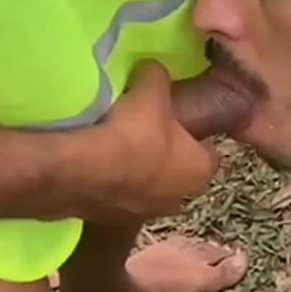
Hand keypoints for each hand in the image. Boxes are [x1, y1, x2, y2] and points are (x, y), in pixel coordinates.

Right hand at [77, 61, 218, 222]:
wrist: (82, 172)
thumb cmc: (134, 134)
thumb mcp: (151, 92)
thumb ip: (158, 78)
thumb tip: (154, 70)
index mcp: (201, 172)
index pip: (209, 152)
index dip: (194, 135)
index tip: (179, 120)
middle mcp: (179, 200)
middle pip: (178, 172)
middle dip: (166, 156)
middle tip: (148, 131)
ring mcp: (145, 215)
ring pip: (148, 188)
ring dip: (138, 173)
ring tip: (118, 146)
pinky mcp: (111, 221)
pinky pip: (118, 197)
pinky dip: (111, 184)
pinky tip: (96, 163)